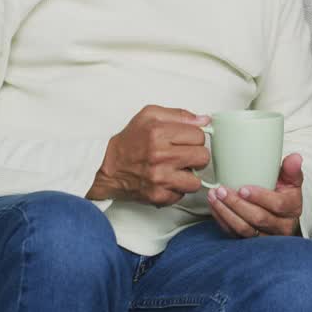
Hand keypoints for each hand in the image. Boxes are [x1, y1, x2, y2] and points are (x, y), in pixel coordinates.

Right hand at [87, 105, 211, 206]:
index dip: (194, 138)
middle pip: (203, 157)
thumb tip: (204, 120)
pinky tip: (167, 180)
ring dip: (189, 175)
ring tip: (177, 169)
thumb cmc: (129, 142)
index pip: (199, 136)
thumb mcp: (150, 116)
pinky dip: (177, 189)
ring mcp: (160, 178)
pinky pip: (182, 195)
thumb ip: (179, 115)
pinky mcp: (158, 196)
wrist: (107, 168)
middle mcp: (160, 156)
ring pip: (196, 181)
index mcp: (159, 133)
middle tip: (184, 155)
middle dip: (196, 156)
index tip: (185, 140)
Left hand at [206, 153, 303, 237]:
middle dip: (237, 204)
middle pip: (258, 218)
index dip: (260, 197)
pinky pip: (234, 234)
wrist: (281, 215)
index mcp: (292, 209)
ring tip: (214, 197)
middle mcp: (281, 227)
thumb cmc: (285, 194)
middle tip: (221, 190)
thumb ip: (292, 169)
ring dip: (226, 212)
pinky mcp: (251, 242)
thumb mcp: (292, 181)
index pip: (277, 205)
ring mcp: (265, 237)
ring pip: (244, 229)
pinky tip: (215, 207)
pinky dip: (222, 220)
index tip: (243, 189)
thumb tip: (295, 157)